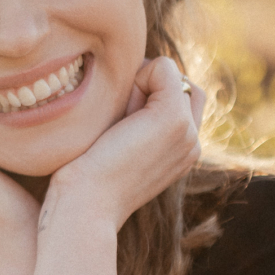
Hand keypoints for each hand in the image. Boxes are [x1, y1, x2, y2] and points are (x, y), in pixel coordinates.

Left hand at [41, 57, 203, 233]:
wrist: (84, 208)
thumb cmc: (84, 183)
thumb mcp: (113, 148)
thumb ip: (129, 121)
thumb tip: (127, 83)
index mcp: (179, 155)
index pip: (182, 103)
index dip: (148, 97)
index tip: (116, 125)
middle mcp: (191, 144)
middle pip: (183, 87)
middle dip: (149, 87)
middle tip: (116, 116)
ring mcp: (187, 132)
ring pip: (172, 76)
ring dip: (138, 83)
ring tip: (115, 117)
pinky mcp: (173, 118)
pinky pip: (163, 67)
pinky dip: (136, 74)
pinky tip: (116, 108)